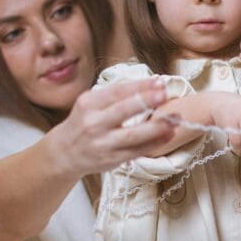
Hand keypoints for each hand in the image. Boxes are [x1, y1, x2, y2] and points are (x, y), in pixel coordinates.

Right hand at [51, 77, 177, 175]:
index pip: (117, 92)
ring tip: (175, 119)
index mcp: (89, 104)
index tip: (159, 81)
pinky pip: (137, 151)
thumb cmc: (84, 123)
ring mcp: (103, 143)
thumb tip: (151, 86)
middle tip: (165, 94)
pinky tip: (168, 135)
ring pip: (133, 134)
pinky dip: (155, 143)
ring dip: (157, 126)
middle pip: (124, 111)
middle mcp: (94, 123)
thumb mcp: (90, 104)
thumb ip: (115, 96)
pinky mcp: (112, 159)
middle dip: (146, 101)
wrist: (65, 153)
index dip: (140, 86)